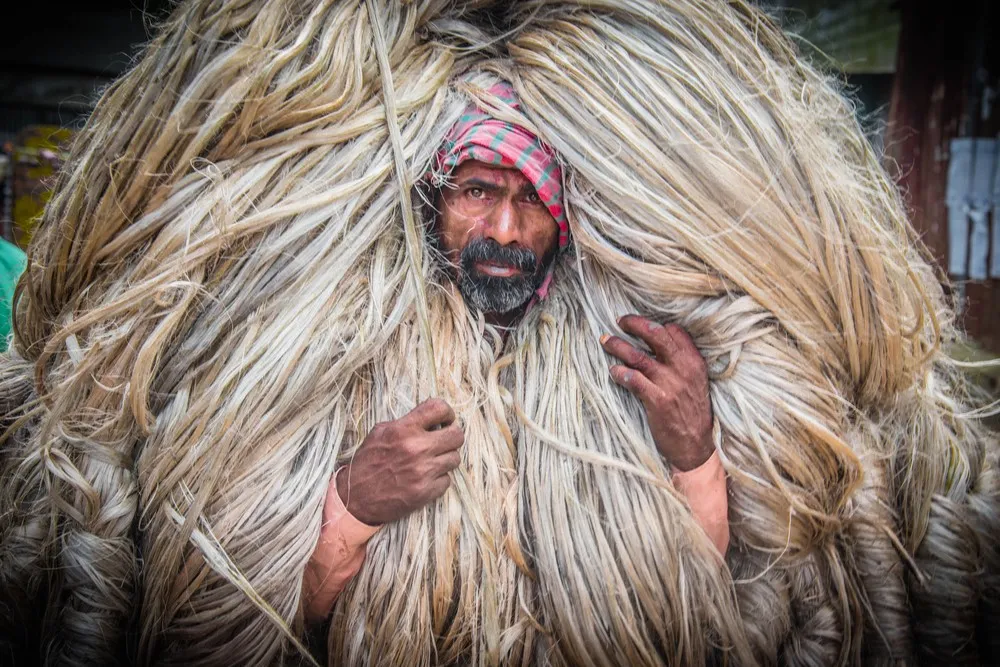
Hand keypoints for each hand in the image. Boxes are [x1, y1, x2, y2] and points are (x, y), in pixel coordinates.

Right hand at [336, 398, 463, 525]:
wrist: (356, 498)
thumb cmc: (367, 463)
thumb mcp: (380, 433)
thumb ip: (405, 423)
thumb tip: (431, 419)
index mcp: (404, 429)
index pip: (439, 408)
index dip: (447, 413)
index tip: (445, 420)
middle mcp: (416, 448)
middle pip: (457, 435)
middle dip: (452, 436)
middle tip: (443, 441)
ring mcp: (423, 471)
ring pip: (455, 458)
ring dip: (445, 459)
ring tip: (432, 461)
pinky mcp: (426, 492)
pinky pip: (447, 480)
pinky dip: (439, 479)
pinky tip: (426, 478)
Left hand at [600, 316, 713, 471]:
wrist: (695, 446)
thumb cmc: (693, 413)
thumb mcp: (697, 383)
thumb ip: (682, 363)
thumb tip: (661, 343)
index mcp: (694, 362)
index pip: (675, 331)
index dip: (656, 325)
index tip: (641, 325)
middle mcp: (683, 369)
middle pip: (655, 335)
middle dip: (634, 323)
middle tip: (619, 321)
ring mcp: (670, 384)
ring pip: (638, 356)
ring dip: (617, 345)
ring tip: (605, 341)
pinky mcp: (657, 400)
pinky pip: (633, 379)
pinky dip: (619, 372)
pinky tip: (613, 372)